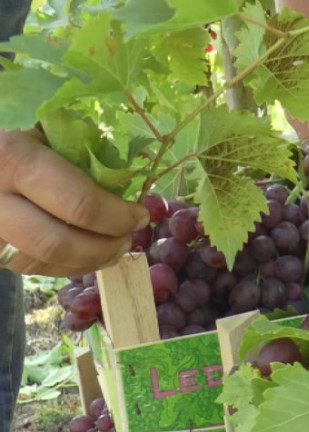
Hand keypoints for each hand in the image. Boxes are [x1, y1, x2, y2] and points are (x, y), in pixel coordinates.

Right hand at [0, 130, 150, 276]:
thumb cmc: (14, 142)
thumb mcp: (42, 133)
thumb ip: (79, 154)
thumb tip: (130, 178)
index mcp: (14, 159)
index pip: (77, 202)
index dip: (117, 216)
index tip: (140, 216)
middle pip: (58, 243)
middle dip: (103, 247)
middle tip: (128, 239)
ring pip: (44, 261)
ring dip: (89, 261)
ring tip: (115, 249)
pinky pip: (31, 267)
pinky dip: (67, 265)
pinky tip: (88, 255)